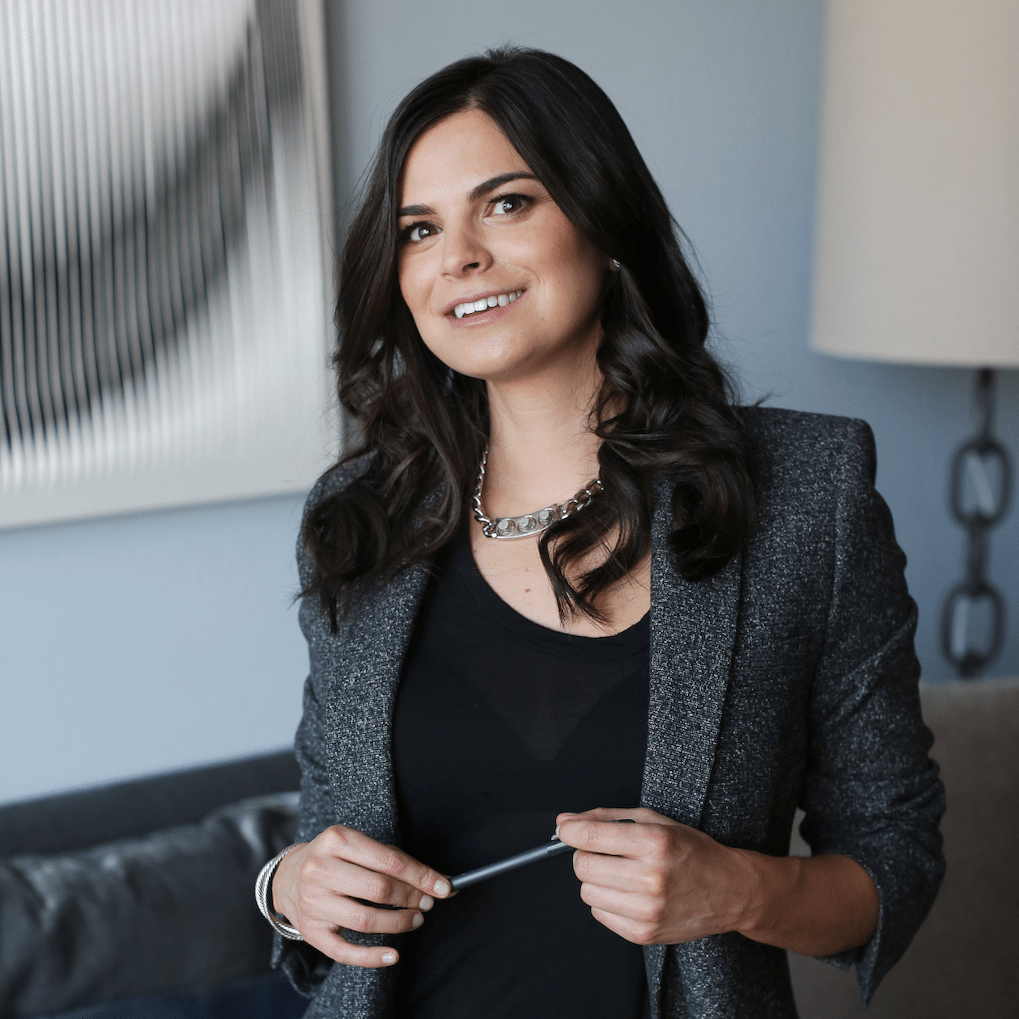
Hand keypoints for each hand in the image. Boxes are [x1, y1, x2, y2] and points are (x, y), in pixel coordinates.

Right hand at [271, 825, 452, 966]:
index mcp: (336, 840)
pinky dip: (373, 957)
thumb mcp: (357, 845)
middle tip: (427, 903)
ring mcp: (313, 902)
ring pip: (365, 919)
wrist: (287, 876)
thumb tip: (438, 881)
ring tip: (415, 919)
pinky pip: (345, 951)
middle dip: (411, 897)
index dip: (421, 876)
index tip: (444, 887)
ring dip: (399, 923)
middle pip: (379, 889)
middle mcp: (321, 869)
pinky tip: (393, 954)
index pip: (389, 861)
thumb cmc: (333, 858)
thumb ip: (394, 860)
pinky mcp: (311, 931)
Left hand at [554, 807, 753, 945]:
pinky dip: (607, 901)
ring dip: (596, 880)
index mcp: (653, 842)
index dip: (570, 831)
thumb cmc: (690, 850)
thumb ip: (605, 818)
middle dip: (586, 854)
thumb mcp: (653, 821)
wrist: (729, 890)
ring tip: (621, 873)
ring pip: (587, 892)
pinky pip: (599, 914)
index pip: (590, 837)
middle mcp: (650, 877)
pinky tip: (629, 893)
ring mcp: (647, 910)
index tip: (567, 829)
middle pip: (583, 866)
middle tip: (605, 851)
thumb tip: (565, 822)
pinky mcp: (644, 934)